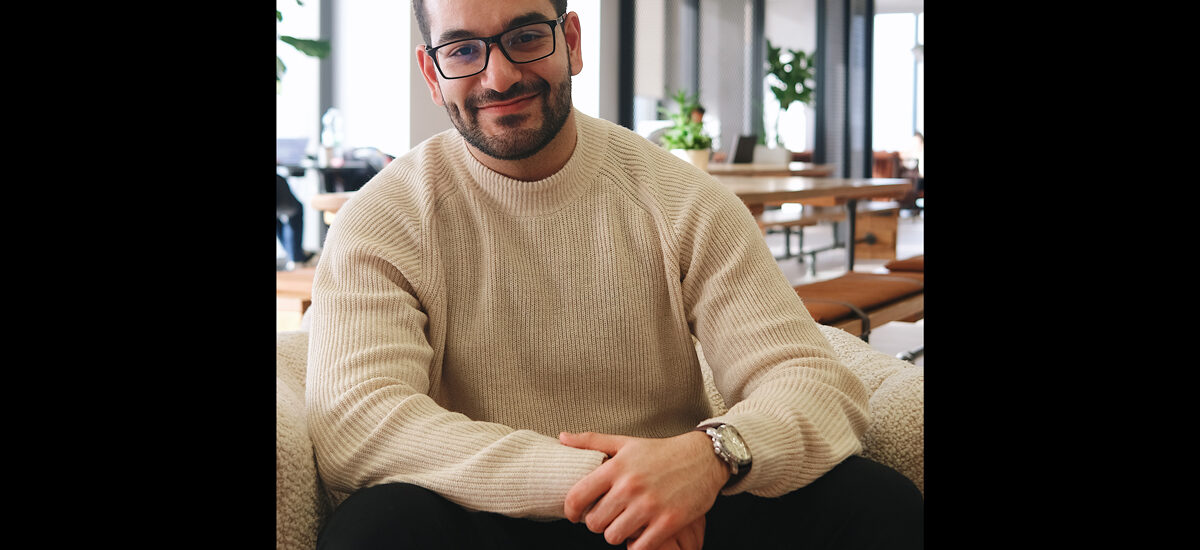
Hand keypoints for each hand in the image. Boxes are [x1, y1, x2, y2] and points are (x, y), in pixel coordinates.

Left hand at [559, 431, 727, 549]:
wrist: (703, 458)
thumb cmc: (661, 451)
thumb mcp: (626, 442)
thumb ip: (592, 441)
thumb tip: (562, 438)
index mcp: (617, 467)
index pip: (577, 496)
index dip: (570, 511)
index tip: (575, 515)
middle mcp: (630, 487)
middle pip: (594, 522)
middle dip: (597, 523)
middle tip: (608, 517)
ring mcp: (649, 506)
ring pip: (613, 536)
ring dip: (616, 534)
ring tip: (625, 524)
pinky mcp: (668, 522)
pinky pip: (639, 548)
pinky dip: (636, 545)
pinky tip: (641, 535)